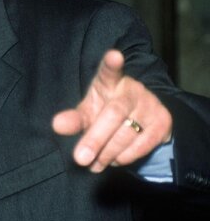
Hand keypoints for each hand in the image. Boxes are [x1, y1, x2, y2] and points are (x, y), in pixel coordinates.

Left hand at [52, 49, 172, 171]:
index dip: (111, 64)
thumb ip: (74, 119)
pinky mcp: (163, 121)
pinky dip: (125, 157)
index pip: (109, 71)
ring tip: (93, 163)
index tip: (114, 56)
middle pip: (114, 113)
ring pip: (127, 132)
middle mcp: (132, 90)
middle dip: (95, 138)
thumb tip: (57, 125)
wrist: (141, 118)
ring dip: (107, 153)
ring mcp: (150, 104)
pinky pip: (143, 144)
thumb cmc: (106, 111)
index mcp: (110, 82)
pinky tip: (113, 160)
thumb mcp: (88, 112)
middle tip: (80, 158)